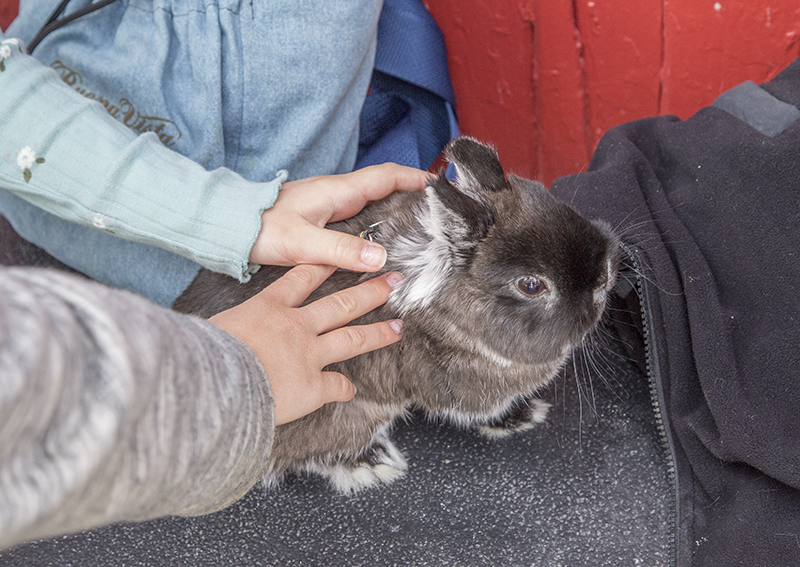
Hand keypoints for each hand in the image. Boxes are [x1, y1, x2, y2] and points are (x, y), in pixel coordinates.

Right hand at [209, 264, 403, 425]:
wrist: (213, 385)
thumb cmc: (204, 355)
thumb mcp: (216, 326)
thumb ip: (232, 326)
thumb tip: (220, 336)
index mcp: (270, 306)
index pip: (303, 278)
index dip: (326, 265)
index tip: (345, 257)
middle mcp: (297, 326)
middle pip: (342, 303)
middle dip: (371, 290)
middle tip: (394, 281)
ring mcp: (310, 355)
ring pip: (353, 339)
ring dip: (378, 333)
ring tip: (398, 327)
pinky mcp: (314, 386)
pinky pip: (338, 386)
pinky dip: (345, 389)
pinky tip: (351, 391)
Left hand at [250, 163, 428, 270]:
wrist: (230, 225)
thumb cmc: (261, 229)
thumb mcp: (303, 242)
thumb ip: (341, 249)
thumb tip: (380, 258)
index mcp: (337, 191)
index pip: (386, 176)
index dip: (414, 178)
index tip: (439, 185)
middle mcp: (337, 193)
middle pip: (385, 185)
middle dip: (413, 191)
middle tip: (438, 208)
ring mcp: (330, 203)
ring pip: (373, 199)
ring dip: (397, 205)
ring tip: (421, 223)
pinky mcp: (323, 216)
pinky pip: (360, 212)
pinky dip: (379, 219)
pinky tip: (384, 237)